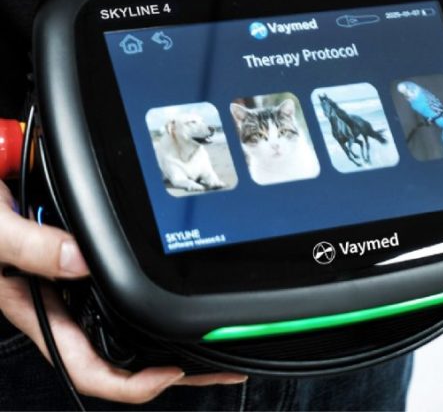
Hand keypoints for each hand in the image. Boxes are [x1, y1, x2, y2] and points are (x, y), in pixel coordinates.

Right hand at [0, 180, 246, 403]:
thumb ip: (33, 247)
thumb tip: (81, 259)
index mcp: (44, 316)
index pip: (90, 369)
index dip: (134, 382)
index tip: (174, 371)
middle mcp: (65, 311)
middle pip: (123, 360)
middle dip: (173, 370)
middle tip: (222, 367)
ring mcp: (77, 295)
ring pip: (127, 333)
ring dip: (169, 342)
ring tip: (213, 344)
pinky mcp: (83, 273)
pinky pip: (123, 299)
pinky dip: (153, 307)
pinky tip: (175, 303)